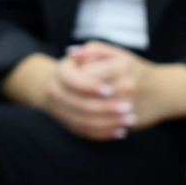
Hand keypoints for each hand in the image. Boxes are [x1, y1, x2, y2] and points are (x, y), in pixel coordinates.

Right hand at [5, 51, 130, 140]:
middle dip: (104, 107)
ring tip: (129, 120)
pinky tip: (119, 132)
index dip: (90, 85)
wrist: (70, 84)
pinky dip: (102, 134)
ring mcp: (59, 109)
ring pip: (82, 120)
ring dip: (107, 122)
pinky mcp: (67, 124)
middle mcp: (55, 90)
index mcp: (62, 72)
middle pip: (78, 103)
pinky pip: (84, 131)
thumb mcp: (96, 54)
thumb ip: (94, 50)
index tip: (109, 90)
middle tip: (127, 108)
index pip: (72, 80)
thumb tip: (80, 52)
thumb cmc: (93, 65)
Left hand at [66, 43, 185, 131]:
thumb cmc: (135, 70)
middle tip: (62, 95)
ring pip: (92, 115)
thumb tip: (70, 53)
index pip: (85, 74)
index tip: (68, 78)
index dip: (72, 78)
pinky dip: (89, 126)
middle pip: (85, 96)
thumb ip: (93, 50)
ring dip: (75, 112)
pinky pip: (103, 128)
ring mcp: (130, 105)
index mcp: (122, 66)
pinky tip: (81, 120)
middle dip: (70, 97)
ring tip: (68, 108)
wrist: (165, 92)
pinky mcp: (131, 122)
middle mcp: (127, 86)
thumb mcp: (117, 54)